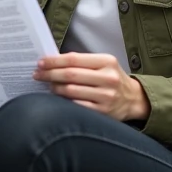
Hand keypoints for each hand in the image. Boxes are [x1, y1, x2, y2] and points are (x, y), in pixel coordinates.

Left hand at [32, 52, 149, 121]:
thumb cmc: (113, 79)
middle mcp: (108, 78)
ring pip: (71, 91)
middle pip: (70, 75)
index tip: (40, 63)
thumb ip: (82, 62)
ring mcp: (106, 96)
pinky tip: (57, 98)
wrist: (133, 99)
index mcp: (107, 62)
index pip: (74, 59)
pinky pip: (76, 105)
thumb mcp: (104, 64)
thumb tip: (52, 62)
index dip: (54, 61)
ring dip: (55, 88)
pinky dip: (64, 101)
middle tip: (37, 74)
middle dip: (49, 74)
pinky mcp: (103, 112)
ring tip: (48, 86)